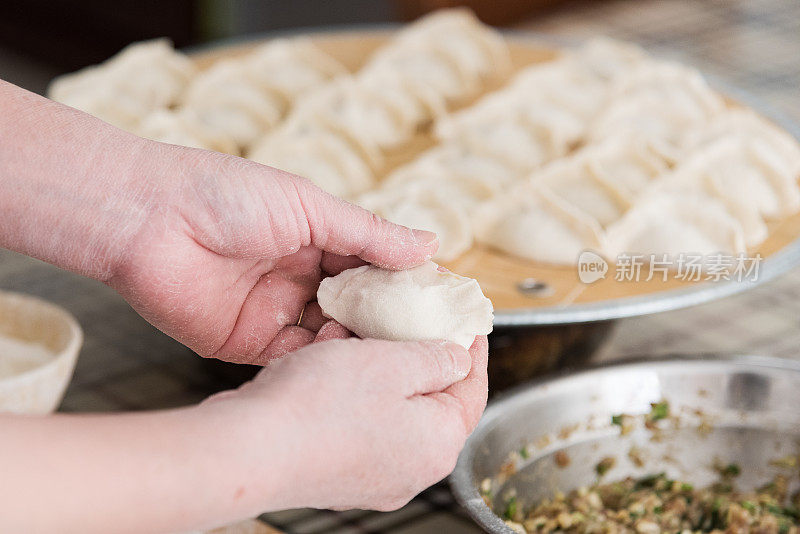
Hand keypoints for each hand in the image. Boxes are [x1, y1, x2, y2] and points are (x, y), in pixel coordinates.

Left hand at [108, 145, 438, 362]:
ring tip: (395, 353)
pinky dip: (322, 361)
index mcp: (314, 237)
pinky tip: (347, 361)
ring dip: (360, 345)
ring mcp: (274, 311)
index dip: (405, 284)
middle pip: (357, 306)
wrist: (146, 221)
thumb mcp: (309, 207)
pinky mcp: (248, 342)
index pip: (372, 266)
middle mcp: (298, 276)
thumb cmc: (223, 195)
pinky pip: (296, 357)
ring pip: (331, 336)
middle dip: (388, 322)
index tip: (439, 303)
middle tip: (427, 338)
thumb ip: (368, 233)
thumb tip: (429, 245)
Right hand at [202, 334, 488, 511]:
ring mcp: (373, 476)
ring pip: (390, 408)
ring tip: (356, 334)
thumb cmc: (320, 408)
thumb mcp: (394, 363)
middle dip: (418, 354)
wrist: (249, 450)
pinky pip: (358, 422)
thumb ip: (436, 359)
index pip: (472, 389)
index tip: (467, 322)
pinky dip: (350, 390)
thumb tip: (460, 360)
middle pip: (431, 400)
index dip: (472, 349)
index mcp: (438, 443)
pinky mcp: (337, 473)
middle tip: (410, 321)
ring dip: (378, 368)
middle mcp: (412, 469)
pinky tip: (327, 362)